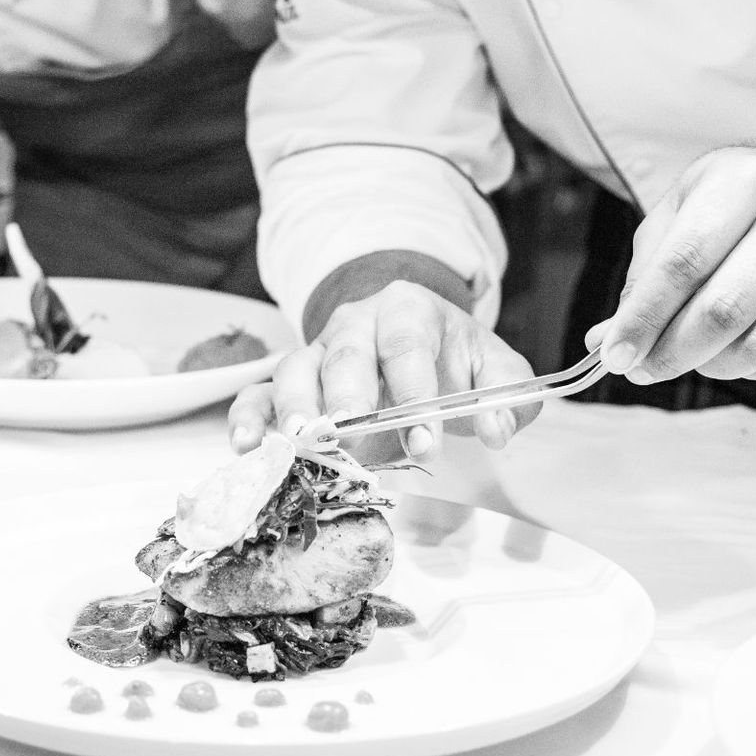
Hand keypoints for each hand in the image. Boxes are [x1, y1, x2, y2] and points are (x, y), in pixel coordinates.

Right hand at [226, 280, 538, 460]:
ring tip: (299, 439)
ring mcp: (317, 350)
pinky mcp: (292, 382)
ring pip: (296, 368)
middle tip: (350, 432)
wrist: (419, 342)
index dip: (415, 394)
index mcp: (408, 309)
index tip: (427, 444)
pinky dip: (249, 416)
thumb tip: (496, 430)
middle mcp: (355, 323)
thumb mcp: (495, 370)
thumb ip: (509, 397)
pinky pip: (261, 392)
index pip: (407, 345)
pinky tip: (246, 445)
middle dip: (348, 395)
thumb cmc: (455, 359)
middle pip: (345, 352)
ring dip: (294, 404)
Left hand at [595, 146, 755, 383]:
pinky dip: (742, 367)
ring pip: (755, 346)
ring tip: (684, 354)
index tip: (615, 354)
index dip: (644, 316)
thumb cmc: (733, 204)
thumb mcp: (680, 211)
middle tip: (641, 369)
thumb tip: (607, 338)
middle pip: (722, 311)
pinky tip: (727, 347)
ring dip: (706, 365)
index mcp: (743, 183)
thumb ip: (644, 271)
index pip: (684, 263)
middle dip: (670, 352)